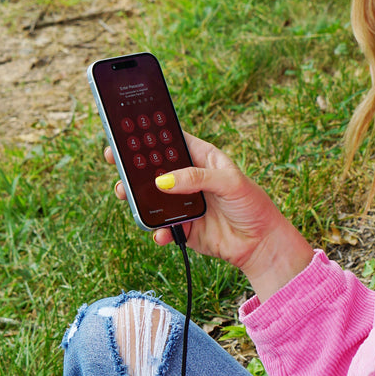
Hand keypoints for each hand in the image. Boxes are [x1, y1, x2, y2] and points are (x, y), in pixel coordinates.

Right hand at [107, 133, 313, 300]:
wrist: (260, 244)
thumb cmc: (252, 205)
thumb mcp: (230, 183)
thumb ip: (196, 178)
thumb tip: (163, 181)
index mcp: (201, 159)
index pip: (170, 141)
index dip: (149, 135)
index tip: (127, 131)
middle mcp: (188, 179)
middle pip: (153, 169)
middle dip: (133, 167)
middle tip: (114, 162)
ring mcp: (182, 204)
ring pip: (151, 198)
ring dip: (137, 198)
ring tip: (126, 196)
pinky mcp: (182, 228)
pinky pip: (162, 227)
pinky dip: (157, 230)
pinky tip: (160, 233)